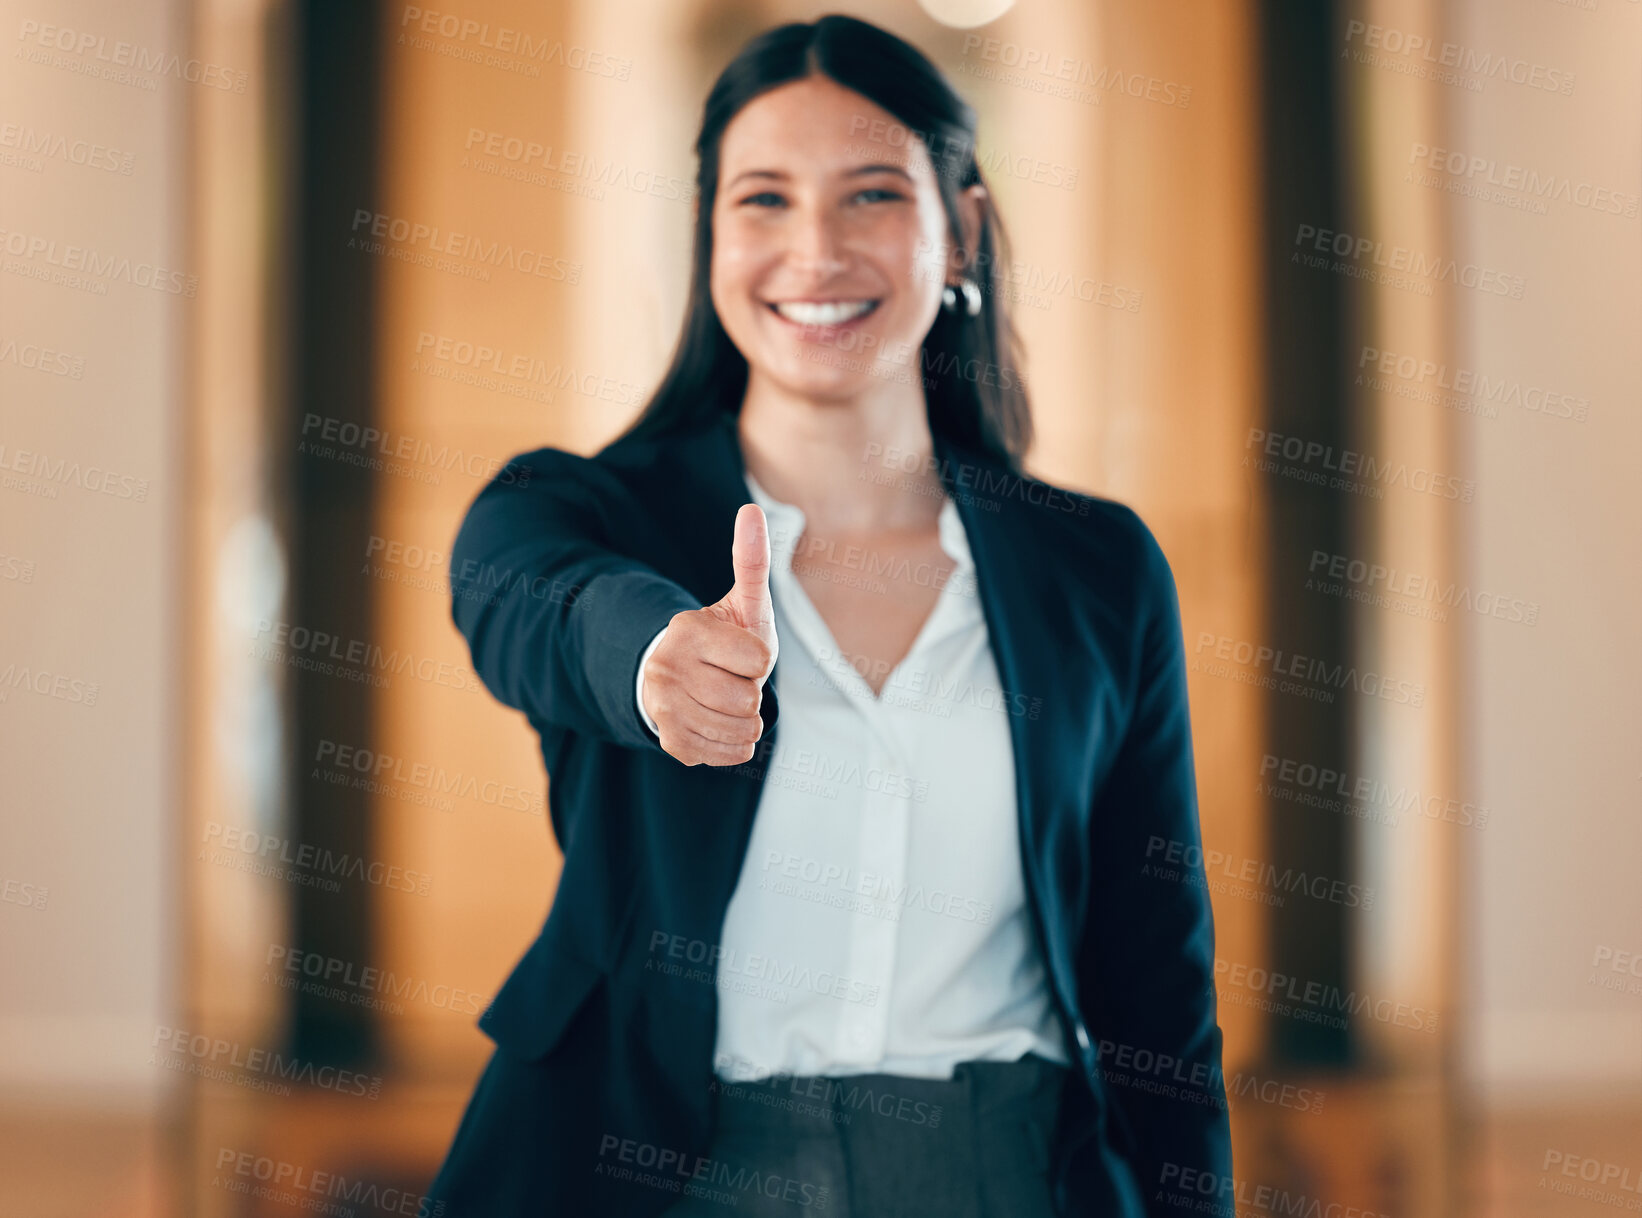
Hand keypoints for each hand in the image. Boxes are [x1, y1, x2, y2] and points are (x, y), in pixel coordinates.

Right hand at [642, 504, 778, 765]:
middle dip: (751, 691)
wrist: (681, 679)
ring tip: (726, 699)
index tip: (740, 651)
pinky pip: (731, 753)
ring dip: (746, 719)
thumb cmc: (723, 638)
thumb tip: (751, 510)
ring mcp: (664, 709)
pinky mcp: (670, 743)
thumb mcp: (742, 601)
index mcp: (687, 630)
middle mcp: (666, 670)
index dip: (759, 659)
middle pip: (748, 699)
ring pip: (743, 730)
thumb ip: (750, 560)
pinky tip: (718, 722)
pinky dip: (735, 743)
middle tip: (731, 678)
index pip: (759, 660)